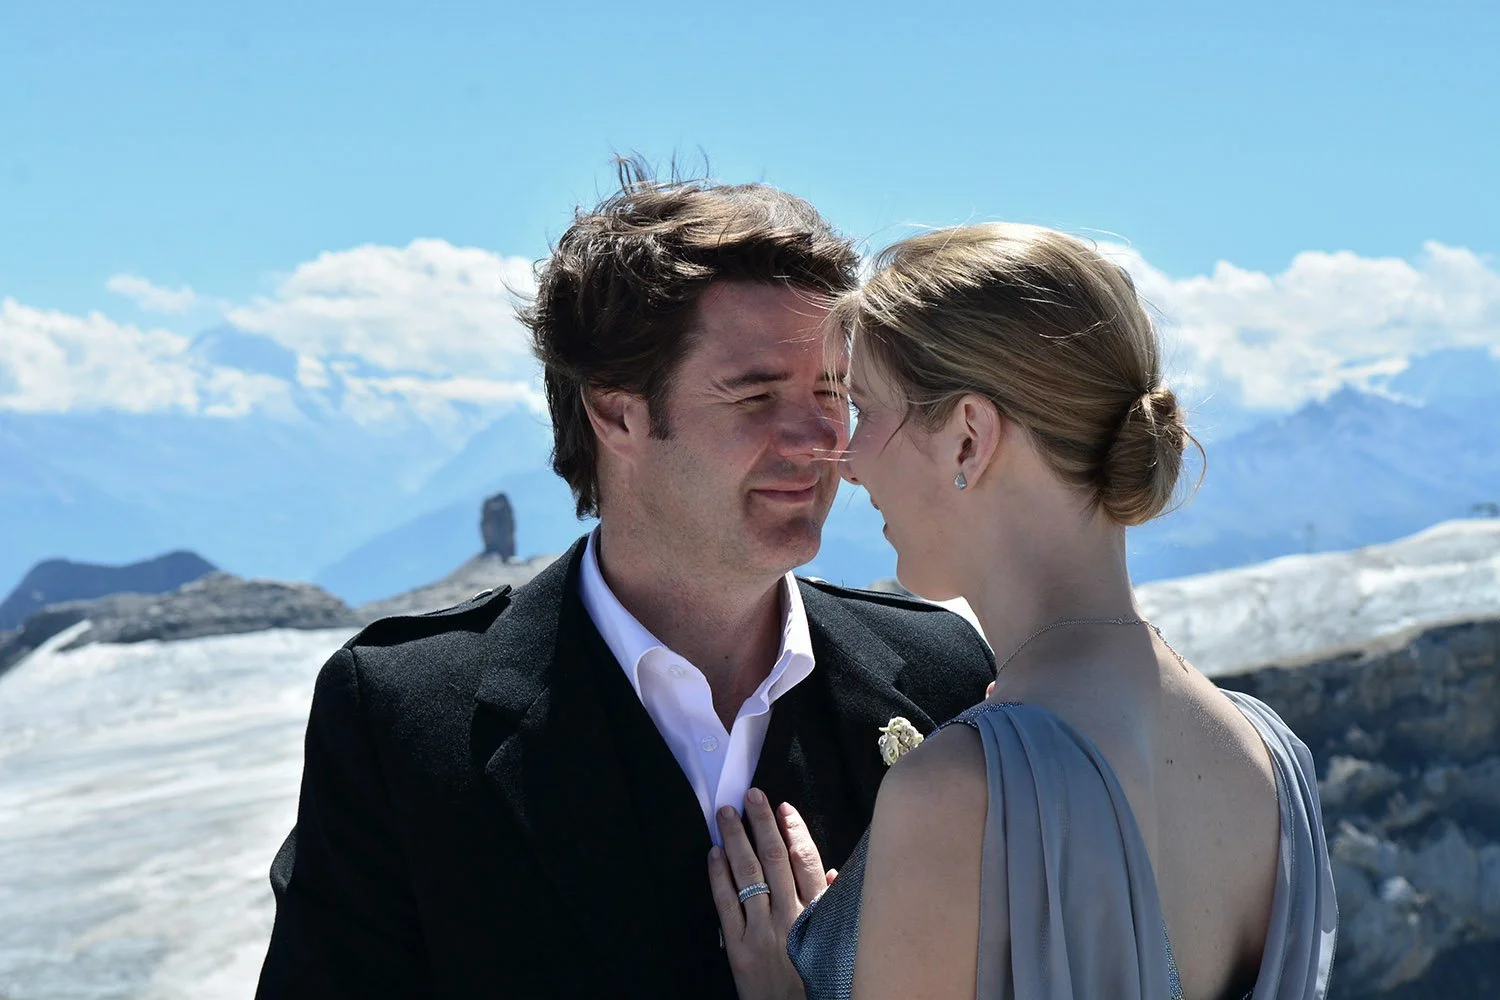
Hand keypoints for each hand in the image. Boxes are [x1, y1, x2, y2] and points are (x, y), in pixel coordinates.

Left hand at [708, 789, 832, 999]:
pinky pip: (726, 904)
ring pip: (748, 875)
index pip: (806, 862)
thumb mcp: (833, 941)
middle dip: (761, 823)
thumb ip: (831, 904)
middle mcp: (791, 917)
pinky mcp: (740, 948)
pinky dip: (719, 876)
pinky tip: (714, 853)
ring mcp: (764, 931)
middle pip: (774, 859)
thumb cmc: (814, 978)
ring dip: (735, 839)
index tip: (783, 809)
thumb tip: (831, 870)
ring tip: (726, 813)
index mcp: (818, 913)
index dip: (794, 832)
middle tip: (751, 795)